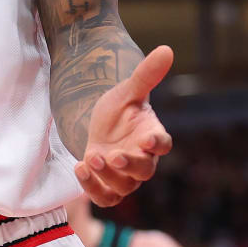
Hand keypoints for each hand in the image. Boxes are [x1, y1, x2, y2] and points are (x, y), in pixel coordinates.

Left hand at [75, 45, 174, 206]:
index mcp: (152, 136)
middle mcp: (143, 160)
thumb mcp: (128, 90)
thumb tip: (167, 49)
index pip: (164, 145)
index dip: (158, 145)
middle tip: (113, 155)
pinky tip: (80, 168)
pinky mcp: (107, 186)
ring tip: (91, 159)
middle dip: (129, 165)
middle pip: (144, 171)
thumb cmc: (120, 109)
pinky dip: (92, 188)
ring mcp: (125, 176)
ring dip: (107, 177)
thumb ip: (146, 74)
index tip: (148, 141)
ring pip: (124, 187)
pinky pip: (105, 197)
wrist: (98, 126)